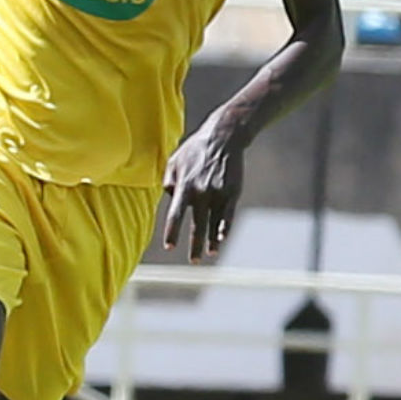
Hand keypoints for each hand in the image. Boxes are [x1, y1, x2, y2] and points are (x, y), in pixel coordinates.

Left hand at [162, 123, 244, 262]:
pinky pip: (229, 214)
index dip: (172, 232)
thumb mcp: (173, 161)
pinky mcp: (232, 191)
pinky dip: (226, 227)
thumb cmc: (194, 150)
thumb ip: (168, 181)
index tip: (169, 247)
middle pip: (196, 224)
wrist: (223, 137)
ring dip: (211, 240)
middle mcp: (201, 192)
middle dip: (194, 244)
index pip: (175, 214)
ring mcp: (218, 192)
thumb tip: (170, 198)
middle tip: (193, 261)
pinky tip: (222, 239)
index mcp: (184, 186)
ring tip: (209, 255)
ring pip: (214, 222)